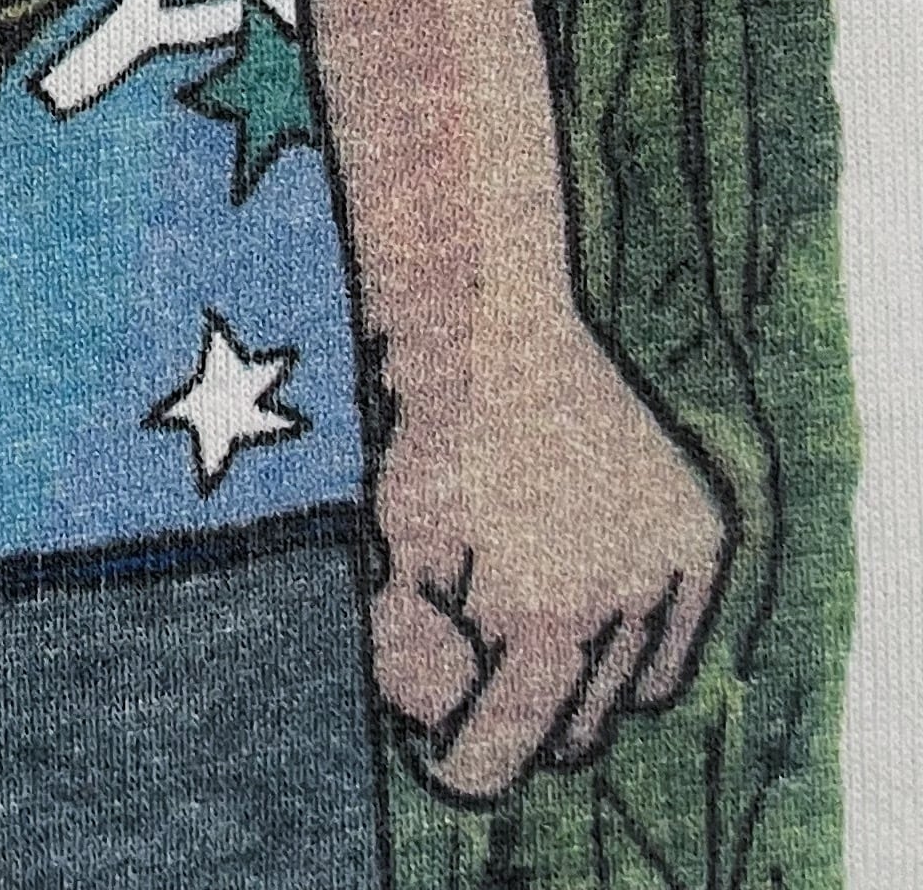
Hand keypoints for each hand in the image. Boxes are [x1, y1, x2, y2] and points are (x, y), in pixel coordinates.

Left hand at [368, 313, 730, 801]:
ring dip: (578, 678)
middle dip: (519, 717)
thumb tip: (440, 729)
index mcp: (541, 620)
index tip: (432, 749)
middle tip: (471, 673)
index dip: (457, 763)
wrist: (485, 323)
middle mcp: (626, 607)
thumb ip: (406, 661)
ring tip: (516, 605)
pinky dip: (630, 637)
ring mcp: (676, 571)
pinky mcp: (704, 539)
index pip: (503, 757)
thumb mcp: (382, 551)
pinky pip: (672, 641)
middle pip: (574, 733)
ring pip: (632, 695)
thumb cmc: (421, 436)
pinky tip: (577, 583)